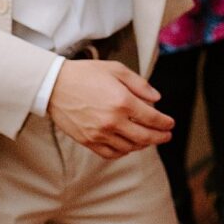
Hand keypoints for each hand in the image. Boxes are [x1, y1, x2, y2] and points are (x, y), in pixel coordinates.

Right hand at [47, 59, 173, 159]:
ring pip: (130, 147)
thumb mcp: (116, 69)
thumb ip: (140, 84)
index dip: (165, 123)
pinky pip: (111, 153)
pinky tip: (128, 146)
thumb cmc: (84, 74)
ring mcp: (100, 133)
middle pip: (145, 137)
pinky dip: (124, 152)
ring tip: (148, 140)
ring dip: (143, 145)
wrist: (53, 85)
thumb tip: (157, 99)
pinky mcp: (88, 141)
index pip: (152, 118)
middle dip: (160, 137)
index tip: (170, 123)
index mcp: (122, 101)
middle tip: (166, 136)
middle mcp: (112, 121)